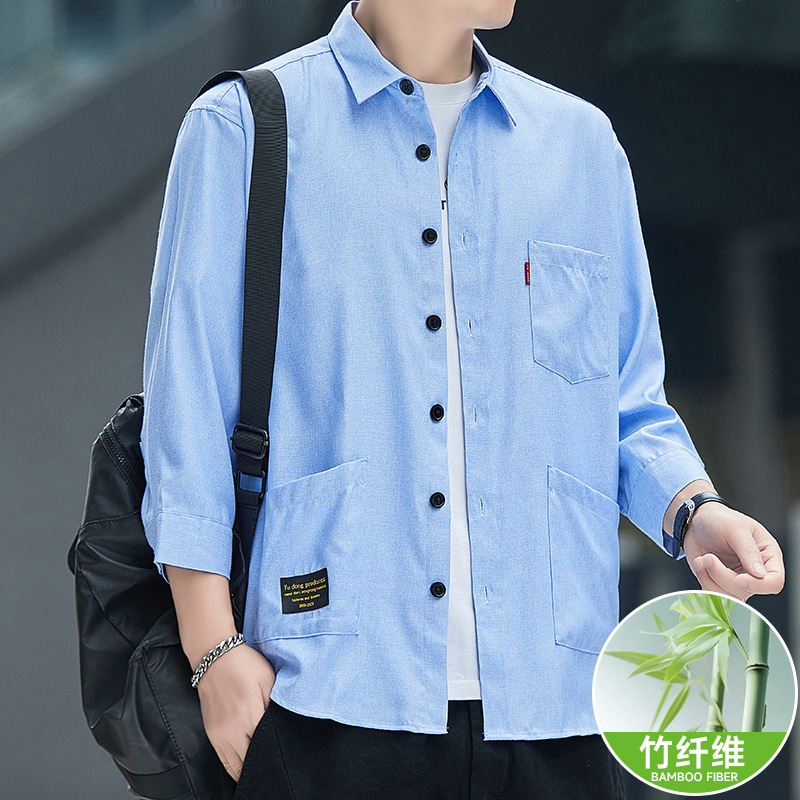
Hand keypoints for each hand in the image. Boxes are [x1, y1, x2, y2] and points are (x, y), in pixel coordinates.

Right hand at [196, 642, 275, 781]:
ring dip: (248, 770)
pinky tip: (245, 765)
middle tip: (275, 767)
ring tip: (262, 770)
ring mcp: (218, 734)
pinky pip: (223, 760)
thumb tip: (280, 728)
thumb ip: (275, 706)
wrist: (214, 656)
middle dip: (263, 766)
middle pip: (249, 763)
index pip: (264, 749)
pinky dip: (234, 766)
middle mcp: (231, 731)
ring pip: (234, 768)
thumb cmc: (244, 665)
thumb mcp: (268, 680)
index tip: (283, 758)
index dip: (275, 754)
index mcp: (248, 717)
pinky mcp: (211, 733)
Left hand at [683, 502, 784, 600]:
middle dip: (723, 577)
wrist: (695, 521)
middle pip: (747, 590)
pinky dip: (704, 581)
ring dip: (711, 579)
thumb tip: (760, 575)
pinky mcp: (719, 582)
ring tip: (703, 559)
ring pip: (729, 596)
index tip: (738, 578)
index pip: (774, 581)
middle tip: (708, 558)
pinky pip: (714, 594)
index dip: (758, 584)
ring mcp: (737, 578)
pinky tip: (700, 563)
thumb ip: (748, 551)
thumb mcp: (735, 528)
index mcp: (767, 555)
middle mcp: (754, 570)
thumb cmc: (719, 519)